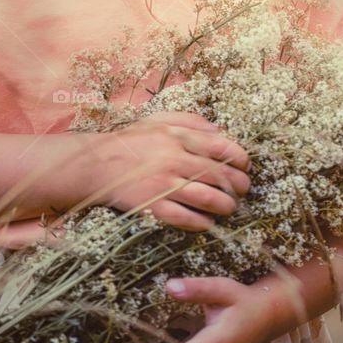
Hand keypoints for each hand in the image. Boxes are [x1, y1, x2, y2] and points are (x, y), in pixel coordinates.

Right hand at [94, 111, 251, 231]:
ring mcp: (164, 185)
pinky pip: (185, 218)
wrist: (97, 164)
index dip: (240, 158)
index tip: (246, 165)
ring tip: (230, 207)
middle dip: (238, 185)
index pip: (221, 147)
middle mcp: (174, 160)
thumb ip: (191, 121)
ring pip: (206, 199)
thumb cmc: (131, 140)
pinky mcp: (153, 206)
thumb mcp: (160, 119)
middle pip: (218, 175)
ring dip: (225, 205)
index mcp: (178, 137)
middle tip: (243, 189)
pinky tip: (208, 222)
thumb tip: (221, 130)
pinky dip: (202, 222)